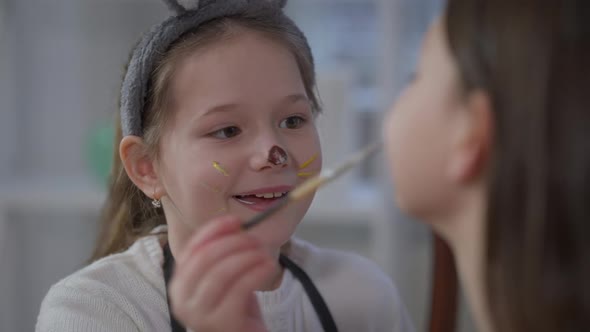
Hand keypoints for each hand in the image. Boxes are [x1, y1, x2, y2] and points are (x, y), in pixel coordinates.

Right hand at [168, 215, 274, 331]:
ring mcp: (199, 314)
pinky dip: (257, 272)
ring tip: (264, 254)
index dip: (213, 231)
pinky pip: (240, 289)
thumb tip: (234, 224)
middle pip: (205, 257)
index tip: (235, 221)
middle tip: (255, 240)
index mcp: (179, 284)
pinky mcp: (222, 323)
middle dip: (233, 242)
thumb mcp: (225, 277)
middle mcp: (182, 300)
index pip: (192, 249)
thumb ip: (222, 254)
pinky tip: (269, 266)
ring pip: (222, 272)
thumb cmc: (236, 307)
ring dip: (247, 257)